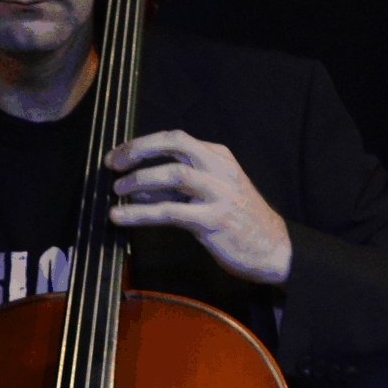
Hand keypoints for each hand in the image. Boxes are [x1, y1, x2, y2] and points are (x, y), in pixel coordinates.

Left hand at [103, 130, 292, 285]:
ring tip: (116, 190)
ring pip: (173, 174)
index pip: (176, 138)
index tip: (118, 155)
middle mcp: (220, 168)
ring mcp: (219, 193)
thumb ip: (174, 190)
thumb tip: (134, 189)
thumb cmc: (239, 221)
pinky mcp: (214, 220)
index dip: (142, 143)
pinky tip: (121, 217)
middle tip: (112, 163)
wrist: (275, 249)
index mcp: (219, 156)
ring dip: (139, 179)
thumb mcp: (210, 195)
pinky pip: (170, 212)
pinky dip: (140, 213)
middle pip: (174, 144)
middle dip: (138, 150)